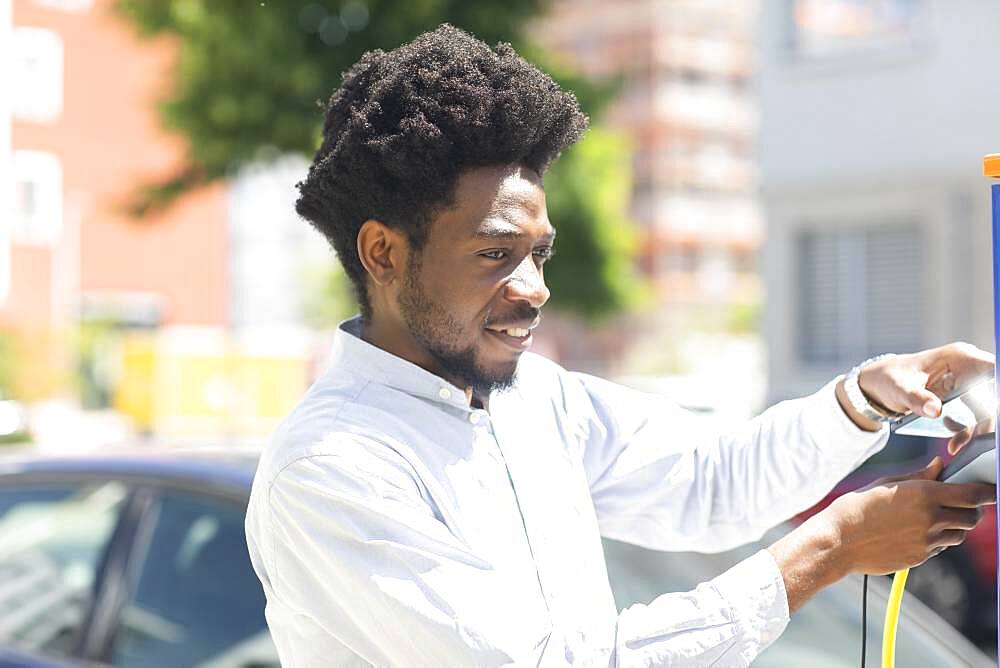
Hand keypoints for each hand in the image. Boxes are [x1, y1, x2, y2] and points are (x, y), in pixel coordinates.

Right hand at [824, 458, 994, 574]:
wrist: (839, 540)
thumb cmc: (859, 506)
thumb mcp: (888, 483)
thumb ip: (920, 477)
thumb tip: (940, 467)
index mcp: (924, 494)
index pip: (973, 494)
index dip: (987, 492)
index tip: (990, 490)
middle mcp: (931, 518)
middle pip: (972, 517)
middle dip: (972, 510)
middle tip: (961, 505)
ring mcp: (927, 541)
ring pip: (958, 535)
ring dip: (954, 526)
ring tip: (933, 519)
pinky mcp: (920, 557)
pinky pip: (939, 548)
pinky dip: (936, 540)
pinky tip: (913, 532)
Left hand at [858, 342, 994, 452]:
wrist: (879, 385)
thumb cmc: (889, 378)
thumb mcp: (899, 388)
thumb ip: (917, 399)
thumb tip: (935, 410)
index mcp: (959, 357)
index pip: (993, 370)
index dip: (995, 392)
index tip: (991, 410)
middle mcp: (969, 367)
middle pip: (994, 394)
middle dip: (988, 418)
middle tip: (980, 438)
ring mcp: (969, 382)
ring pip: (988, 408)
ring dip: (979, 429)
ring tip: (957, 445)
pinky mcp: (964, 397)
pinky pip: (977, 416)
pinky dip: (969, 431)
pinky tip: (953, 440)